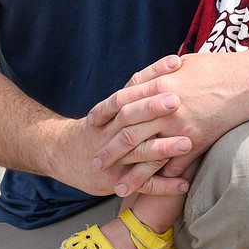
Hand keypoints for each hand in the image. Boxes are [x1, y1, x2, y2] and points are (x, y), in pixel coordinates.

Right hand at [50, 73, 193, 200]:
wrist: (61, 153)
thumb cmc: (95, 128)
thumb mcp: (110, 108)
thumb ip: (135, 94)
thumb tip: (171, 67)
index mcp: (114, 111)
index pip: (134, 87)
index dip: (153, 74)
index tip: (175, 62)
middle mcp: (111, 132)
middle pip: (132, 116)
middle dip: (153, 108)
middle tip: (177, 100)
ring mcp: (114, 158)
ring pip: (138, 151)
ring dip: (163, 148)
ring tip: (187, 143)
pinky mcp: (116, 181)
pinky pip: (142, 184)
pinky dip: (164, 186)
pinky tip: (184, 185)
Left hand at [90, 50, 248, 197]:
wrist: (247, 82)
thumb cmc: (215, 68)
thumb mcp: (180, 63)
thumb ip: (155, 74)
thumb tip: (134, 81)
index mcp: (159, 86)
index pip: (121, 101)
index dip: (104, 112)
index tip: (91, 123)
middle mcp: (165, 110)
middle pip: (128, 133)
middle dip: (110, 150)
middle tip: (96, 162)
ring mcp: (180, 129)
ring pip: (148, 157)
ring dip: (131, 175)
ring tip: (117, 188)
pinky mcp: (196, 143)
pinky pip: (175, 165)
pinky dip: (161, 178)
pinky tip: (150, 189)